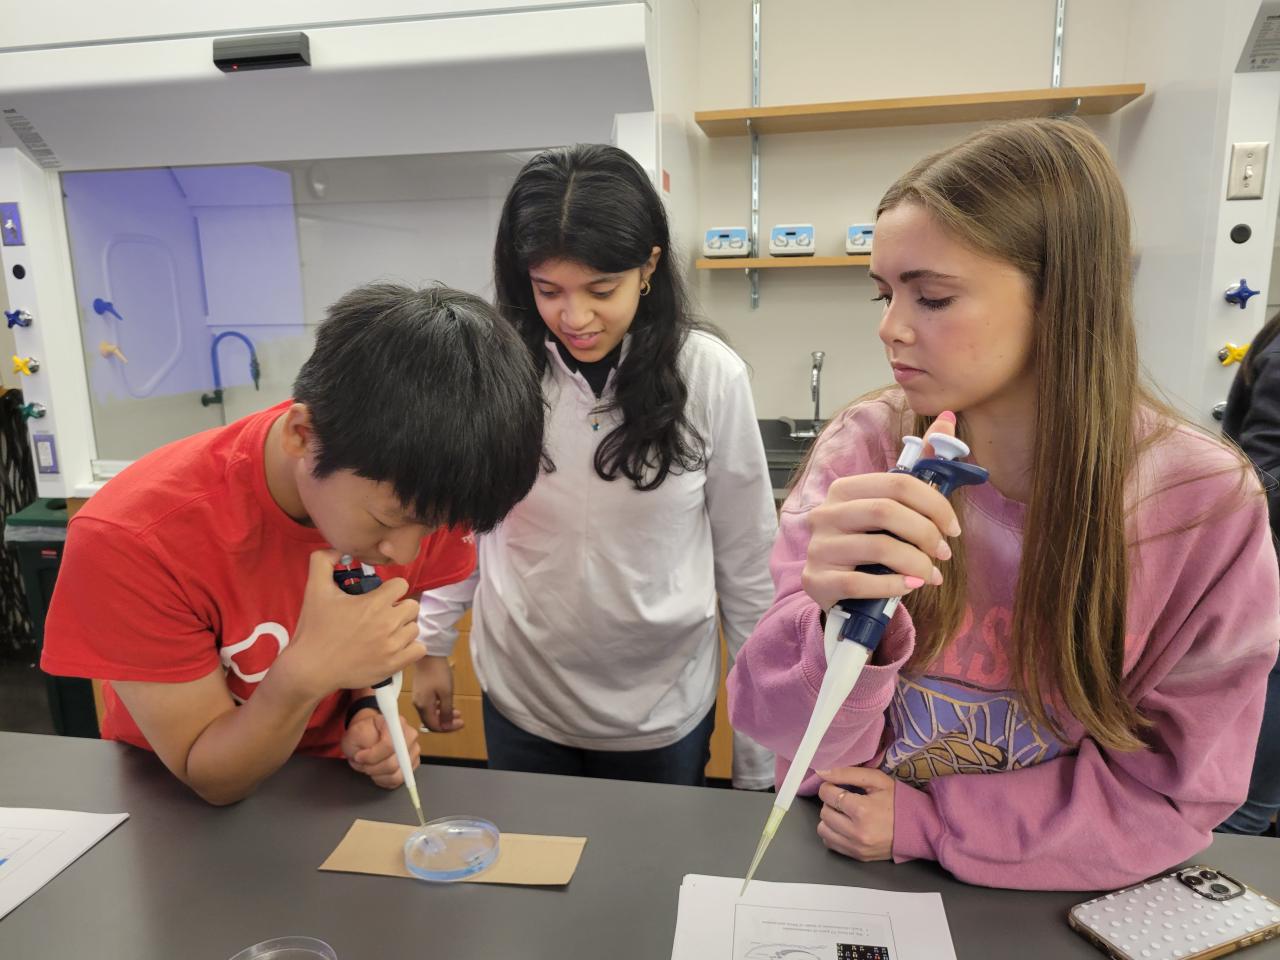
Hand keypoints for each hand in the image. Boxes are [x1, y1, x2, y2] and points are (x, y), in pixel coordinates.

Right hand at [274, 550, 425, 700]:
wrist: (310, 668)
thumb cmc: (314, 628)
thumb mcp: (314, 589)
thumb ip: (323, 560)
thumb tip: (339, 550)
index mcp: (374, 603)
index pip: (401, 585)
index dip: (391, 588)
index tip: (380, 596)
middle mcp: (387, 623)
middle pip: (412, 606)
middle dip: (399, 607)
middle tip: (383, 614)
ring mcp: (392, 646)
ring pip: (415, 628)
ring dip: (403, 628)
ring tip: (386, 632)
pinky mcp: (394, 665)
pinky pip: (419, 650)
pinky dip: (410, 648)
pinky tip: (394, 646)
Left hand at [340, 709, 421, 788]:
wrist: (369, 735)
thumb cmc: (363, 733)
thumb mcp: (355, 733)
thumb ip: (362, 740)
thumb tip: (369, 754)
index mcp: (397, 722)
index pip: (389, 745)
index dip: (371, 756)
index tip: (359, 756)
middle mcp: (410, 735)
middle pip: (394, 763)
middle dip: (374, 768)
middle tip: (363, 763)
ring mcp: (414, 751)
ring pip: (397, 775)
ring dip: (379, 775)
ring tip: (370, 767)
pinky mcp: (413, 764)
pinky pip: (399, 780)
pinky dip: (385, 780)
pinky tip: (378, 771)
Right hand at [413, 656, 464, 731]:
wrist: (429, 655)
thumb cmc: (438, 673)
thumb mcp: (446, 693)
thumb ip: (446, 711)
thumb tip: (446, 726)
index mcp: (423, 707)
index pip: (434, 726)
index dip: (448, 728)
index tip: (460, 723)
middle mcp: (418, 705)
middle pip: (432, 721)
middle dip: (447, 722)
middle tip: (460, 719)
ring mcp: (418, 698)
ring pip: (431, 714)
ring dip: (444, 715)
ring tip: (457, 712)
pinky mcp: (420, 692)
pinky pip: (429, 706)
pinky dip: (439, 708)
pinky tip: (448, 704)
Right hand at [801, 412, 961, 611]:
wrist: (838, 589)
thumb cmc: (872, 544)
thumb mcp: (892, 508)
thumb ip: (919, 466)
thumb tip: (948, 418)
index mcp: (845, 489)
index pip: (897, 483)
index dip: (934, 504)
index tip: (953, 529)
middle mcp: (826, 513)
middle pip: (886, 511)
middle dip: (926, 534)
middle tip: (943, 553)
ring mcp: (818, 547)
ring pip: (878, 548)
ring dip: (916, 564)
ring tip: (929, 576)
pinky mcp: (817, 580)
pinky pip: (861, 583)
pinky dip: (894, 586)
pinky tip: (908, 587)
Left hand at [815, 766, 894, 860]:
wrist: (920, 828)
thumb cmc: (899, 801)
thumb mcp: (877, 780)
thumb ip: (847, 773)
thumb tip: (821, 772)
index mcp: (862, 810)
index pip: (827, 794)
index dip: (828, 786)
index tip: (835, 786)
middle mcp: (857, 832)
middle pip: (824, 812)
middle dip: (831, 802)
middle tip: (844, 799)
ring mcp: (857, 847)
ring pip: (823, 829)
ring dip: (830, 818)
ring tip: (844, 813)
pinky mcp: (858, 856)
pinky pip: (831, 844)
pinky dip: (833, 833)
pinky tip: (846, 826)